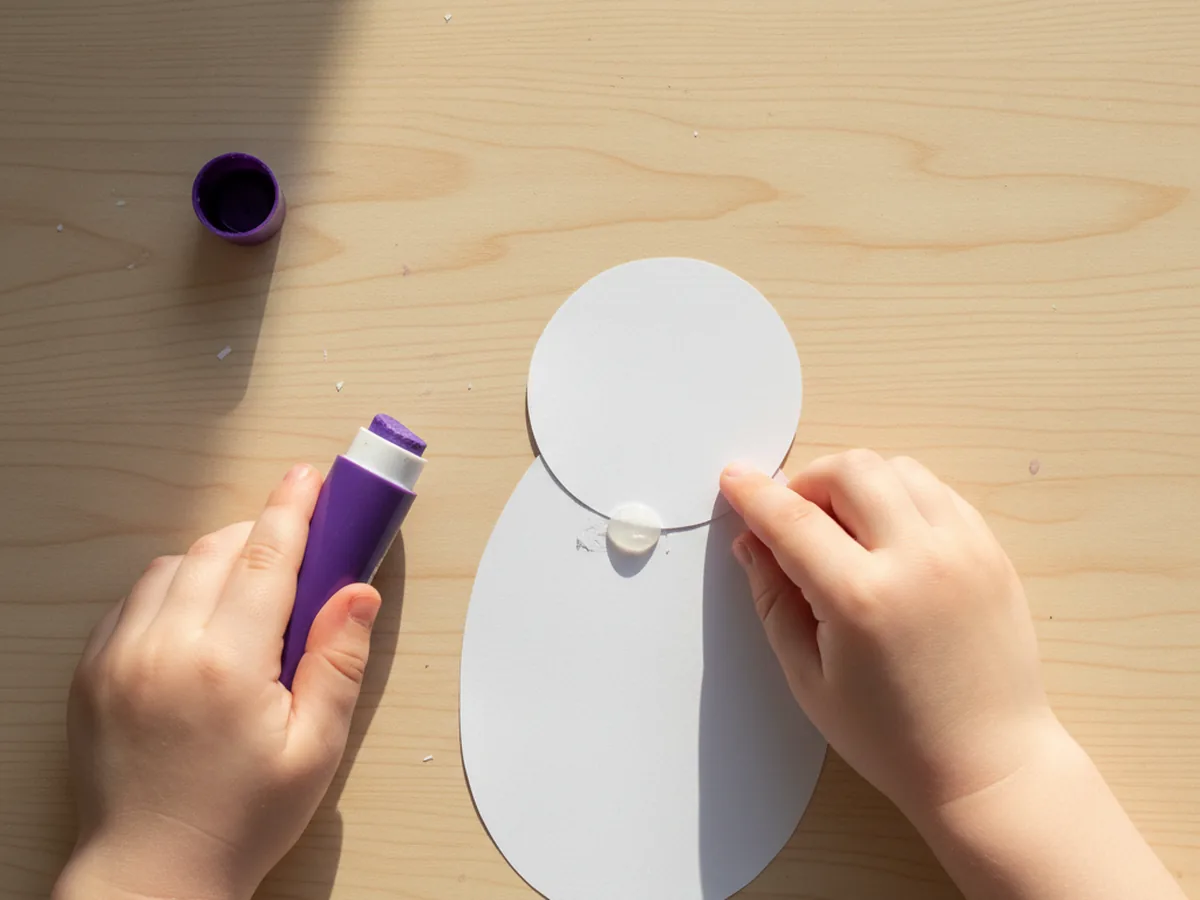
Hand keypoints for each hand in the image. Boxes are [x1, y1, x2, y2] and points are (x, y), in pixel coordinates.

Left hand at [55, 464, 380, 899]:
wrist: (151, 875)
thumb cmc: (238, 820)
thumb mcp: (314, 748)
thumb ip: (338, 661)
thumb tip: (358, 592)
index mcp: (226, 664)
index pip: (267, 556)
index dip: (295, 508)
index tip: (312, 477)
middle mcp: (164, 647)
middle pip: (221, 548)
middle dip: (264, 532)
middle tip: (300, 543)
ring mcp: (119, 655)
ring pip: (174, 565)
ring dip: (219, 560)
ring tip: (252, 596)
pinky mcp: (92, 669)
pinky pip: (136, 597)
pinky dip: (173, 588)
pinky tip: (201, 621)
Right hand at [720, 450, 1059, 818]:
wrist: (988, 765)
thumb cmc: (893, 738)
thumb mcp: (808, 678)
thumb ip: (773, 601)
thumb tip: (751, 543)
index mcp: (862, 600)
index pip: (792, 519)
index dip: (754, 494)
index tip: (735, 480)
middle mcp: (919, 561)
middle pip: (851, 469)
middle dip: (809, 481)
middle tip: (797, 520)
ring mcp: (964, 550)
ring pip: (899, 468)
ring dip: (858, 483)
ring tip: (845, 530)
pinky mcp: (991, 552)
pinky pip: (938, 492)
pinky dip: (901, 498)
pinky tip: (888, 539)